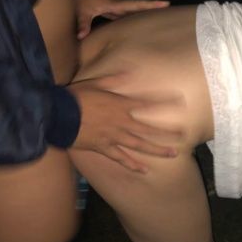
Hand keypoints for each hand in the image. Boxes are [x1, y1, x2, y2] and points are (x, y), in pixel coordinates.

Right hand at [67, 75, 183, 171]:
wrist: (57, 115)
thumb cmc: (75, 97)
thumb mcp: (95, 83)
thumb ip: (114, 79)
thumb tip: (131, 71)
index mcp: (120, 105)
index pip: (148, 103)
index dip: (165, 102)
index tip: (180, 101)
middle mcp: (122, 122)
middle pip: (149, 129)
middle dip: (168, 132)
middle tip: (184, 135)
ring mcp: (114, 137)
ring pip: (140, 145)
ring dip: (157, 150)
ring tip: (173, 154)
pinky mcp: (104, 148)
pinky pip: (121, 158)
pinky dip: (132, 165)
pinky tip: (144, 170)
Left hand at [76, 0, 169, 38]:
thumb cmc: (77, 4)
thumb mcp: (79, 13)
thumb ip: (82, 24)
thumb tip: (81, 36)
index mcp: (112, 3)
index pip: (133, 4)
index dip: (148, 4)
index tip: (164, 2)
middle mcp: (116, 2)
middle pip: (136, 5)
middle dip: (151, 6)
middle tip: (168, 6)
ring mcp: (114, 5)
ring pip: (131, 9)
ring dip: (144, 12)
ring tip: (160, 15)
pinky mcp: (112, 9)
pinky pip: (125, 13)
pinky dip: (134, 16)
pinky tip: (142, 21)